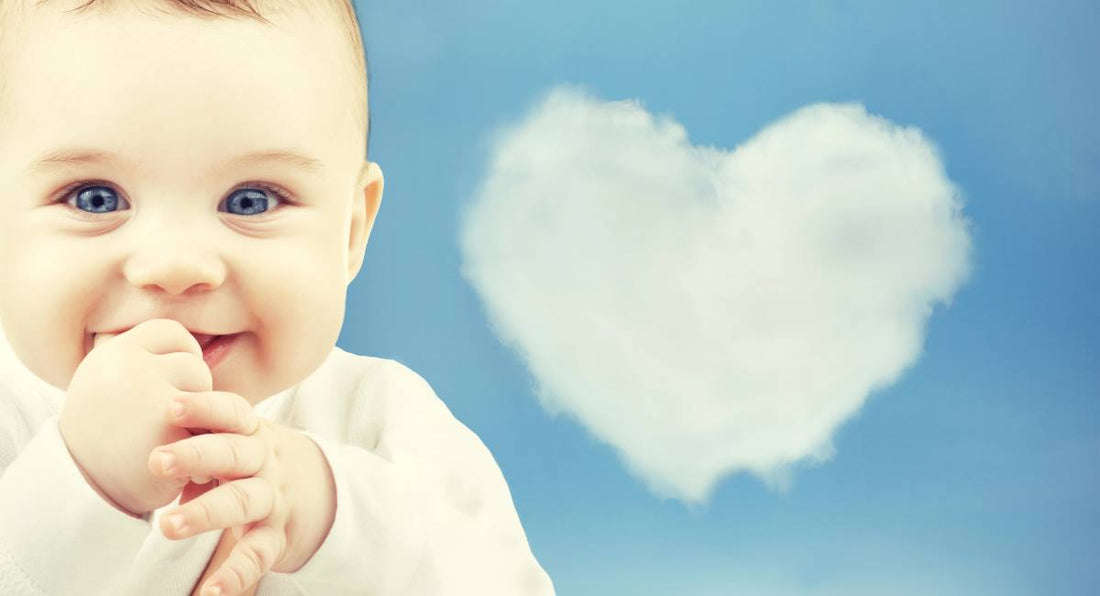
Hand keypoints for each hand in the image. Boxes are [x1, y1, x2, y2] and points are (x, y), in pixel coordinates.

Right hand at [60, 318, 212, 514]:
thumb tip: (198, 343)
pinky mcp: (171, 433)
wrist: (79, 488)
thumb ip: (146, 359)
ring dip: (199, 420)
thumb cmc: (103, 433)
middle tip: (162, 421)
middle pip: (194, 366)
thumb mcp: (108, 381)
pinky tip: (177, 462)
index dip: (180, 356)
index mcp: (115, 352)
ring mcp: (152, 399)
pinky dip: (201, 449)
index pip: (171, 333)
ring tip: (168, 439)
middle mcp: (131, 369)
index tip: (170, 381)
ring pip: (206, 396)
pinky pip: (210, 430)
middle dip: (189, 394)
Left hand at [148, 391, 336, 595]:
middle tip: (157, 461)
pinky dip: (234, 575)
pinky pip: (256, 555)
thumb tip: (145, 444)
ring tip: (168, 526)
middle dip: (196, 455)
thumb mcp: (239, 440)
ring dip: (205, 512)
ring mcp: (272, 500)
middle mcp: (265, 463)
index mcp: (252, 434)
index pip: (232, 414)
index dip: (205, 408)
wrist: (321, 488)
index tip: (171, 408)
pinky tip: (209, 592)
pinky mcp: (276, 538)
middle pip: (233, 454)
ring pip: (242, 501)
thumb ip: (203, 438)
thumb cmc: (256, 460)